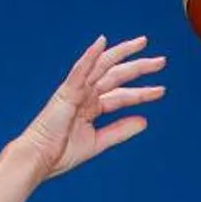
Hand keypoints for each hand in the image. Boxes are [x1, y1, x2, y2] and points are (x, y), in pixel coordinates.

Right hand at [16, 37, 164, 178]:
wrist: (39, 158)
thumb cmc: (61, 152)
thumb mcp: (98, 141)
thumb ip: (120, 130)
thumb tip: (145, 121)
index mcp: (92, 106)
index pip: (121, 95)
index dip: (142, 92)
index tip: (161, 90)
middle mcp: (85, 94)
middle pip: (116, 75)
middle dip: (139, 67)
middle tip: (161, 61)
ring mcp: (76, 91)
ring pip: (102, 66)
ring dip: (122, 54)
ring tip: (143, 44)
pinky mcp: (66, 92)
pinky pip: (80, 70)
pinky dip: (90, 56)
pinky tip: (102, 43)